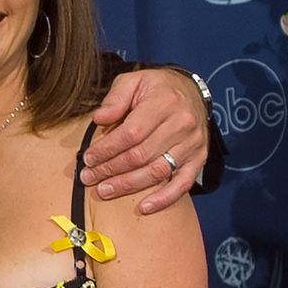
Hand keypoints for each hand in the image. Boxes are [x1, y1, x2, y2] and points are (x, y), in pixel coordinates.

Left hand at [82, 68, 208, 213]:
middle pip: (141, 155)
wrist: (191, 91)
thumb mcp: (133, 80)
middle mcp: (182, 125)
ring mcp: (193, 144)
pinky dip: (164, 198)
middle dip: (111, 169)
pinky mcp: (200, 159)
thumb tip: (99, 119)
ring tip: (104, 190)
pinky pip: (183, 184)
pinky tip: (144, 207)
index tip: (88, 158)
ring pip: (157, 171)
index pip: (131, 133)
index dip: (107, 149)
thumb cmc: (155, 87)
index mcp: (164, 103)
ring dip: (128, 185)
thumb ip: (116, 98)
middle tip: (89, 177)